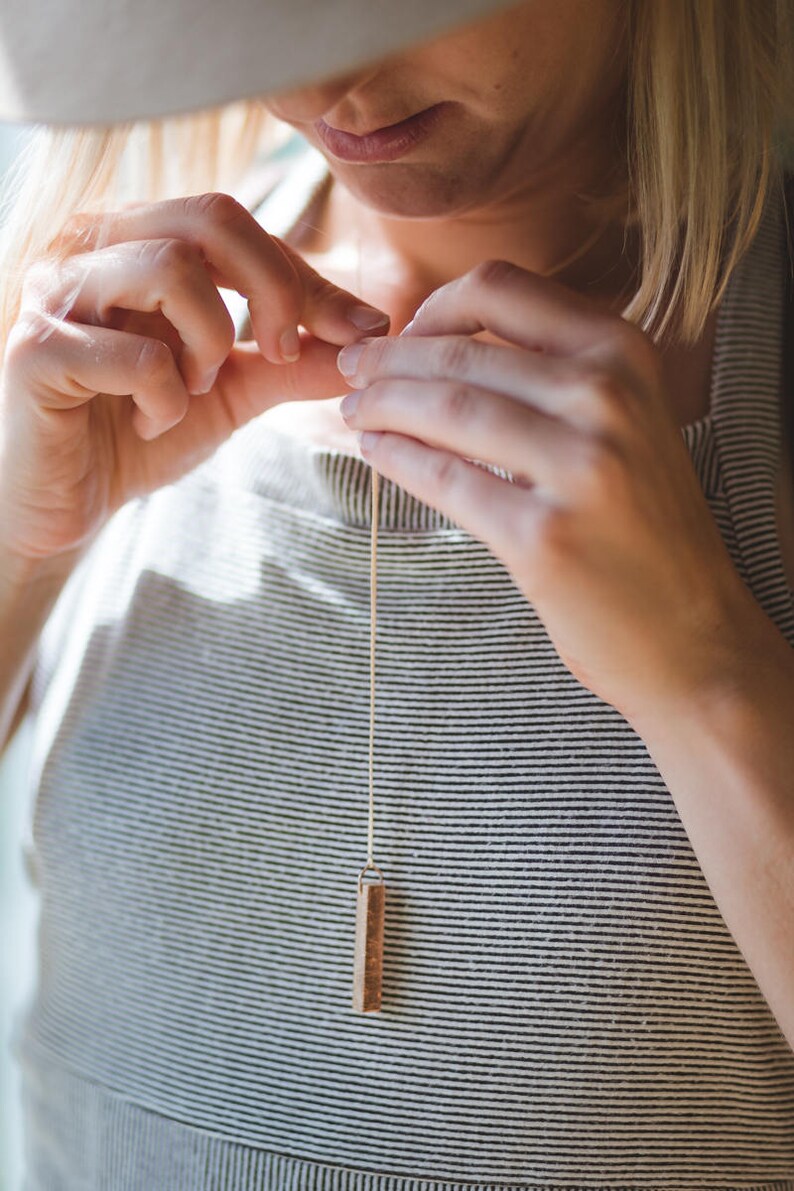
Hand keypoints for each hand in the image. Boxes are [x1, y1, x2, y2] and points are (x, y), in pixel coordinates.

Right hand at [0, 191, 388, 561]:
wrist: (64, 502)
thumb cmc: (135, 433)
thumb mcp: (230, 390)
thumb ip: (290, 360)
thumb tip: (370, 335)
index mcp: (136, 239)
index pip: (238, 225)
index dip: (307, 278)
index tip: (363, 330)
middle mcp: (90, 244)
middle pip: (212, 219)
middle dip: (275, 292)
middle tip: (281, 357)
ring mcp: (56, 290)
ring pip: (171, 270)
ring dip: (209, 345)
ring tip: (192, 391)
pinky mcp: (37, 348)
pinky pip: (136, 354)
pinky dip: (166, 400)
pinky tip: (150, 423)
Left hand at [337, 258, 759, 726]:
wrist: (689, 631)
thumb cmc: (643, 524)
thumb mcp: (626, 421)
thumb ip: (555, 372)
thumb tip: (443, 340)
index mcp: (624, 353)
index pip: (501, 291)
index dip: (433, 306)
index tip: (403, 333)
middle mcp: (607, 398)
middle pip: (460, 351)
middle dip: (389, 360)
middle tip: (352, 372)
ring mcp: (579, 467)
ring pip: (447, 409)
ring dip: (382, 405)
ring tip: (354, 411)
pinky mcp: (543, 537)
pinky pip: (446, 482)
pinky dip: (398, 461)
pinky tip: (376, 453)